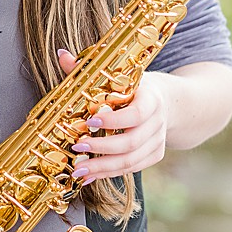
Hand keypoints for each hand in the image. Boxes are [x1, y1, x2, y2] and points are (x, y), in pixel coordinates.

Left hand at [58, 49, 170, 182]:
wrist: (168, 100)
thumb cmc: (136, 86)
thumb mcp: (120, 74)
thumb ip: (89, 68)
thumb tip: (63, 55)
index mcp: (151, 98)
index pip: (136, 113)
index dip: (114, 120)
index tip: (89, 121)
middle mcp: (157, 121)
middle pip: (131, 142)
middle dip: (102, 148)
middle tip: (77, 146)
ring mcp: (158, 140)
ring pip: (131, 161)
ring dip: (103, 167)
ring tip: (78, 170)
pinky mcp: (155, 154)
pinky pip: (133, 168)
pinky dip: (110, 174)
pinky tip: (90, 175)